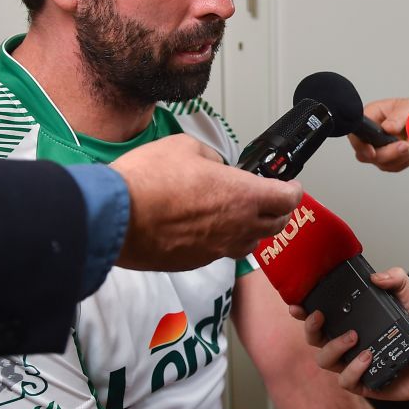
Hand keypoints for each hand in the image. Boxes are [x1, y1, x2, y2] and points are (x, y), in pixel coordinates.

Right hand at [110, 134, 301, 270]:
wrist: (115, 217)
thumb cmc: (149, 180)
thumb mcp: (185, 147)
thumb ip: (211, 157)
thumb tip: (215, 166)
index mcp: (244, 195)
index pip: (288, 199)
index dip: (293, 190)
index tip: (291, 185)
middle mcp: (238, 226)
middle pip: (276, 224)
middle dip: (279, 211)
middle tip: (274, 200)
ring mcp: (218, 248)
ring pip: (250, 242)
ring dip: (254, 229)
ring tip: (244, 216)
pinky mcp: (196, 261)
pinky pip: (222, 252)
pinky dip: (224, 240)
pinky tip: (210, 229)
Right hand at [290, 267, 408, 401]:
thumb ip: (397, 280)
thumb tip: (376, 276)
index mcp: (353, 322)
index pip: (320, 316)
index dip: (303, 311)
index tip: (298, 303)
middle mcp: (349, 343)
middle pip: (314, 338)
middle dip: (310, 327)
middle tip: (320, 316)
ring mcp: (354, 364)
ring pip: (324, 360)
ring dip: (334, 346)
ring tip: (354, 337)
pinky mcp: (364, 383)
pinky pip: (345, 380)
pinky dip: (353, 368)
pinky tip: (368, 357)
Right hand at [348, 97, 408, 171]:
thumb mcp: (405, 108)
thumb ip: (397, 117)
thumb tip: (388, 128)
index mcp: (369, 118)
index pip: (355, 135)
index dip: (361, 146)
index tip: (373, 152)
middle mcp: (369, 135)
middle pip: (366, 155)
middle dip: (387, 154)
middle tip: (403, 145)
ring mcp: (377, 149)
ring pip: (381, 163)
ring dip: (399, 158)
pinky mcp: (387, 159)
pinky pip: (393, 167)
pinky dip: (405, 161)